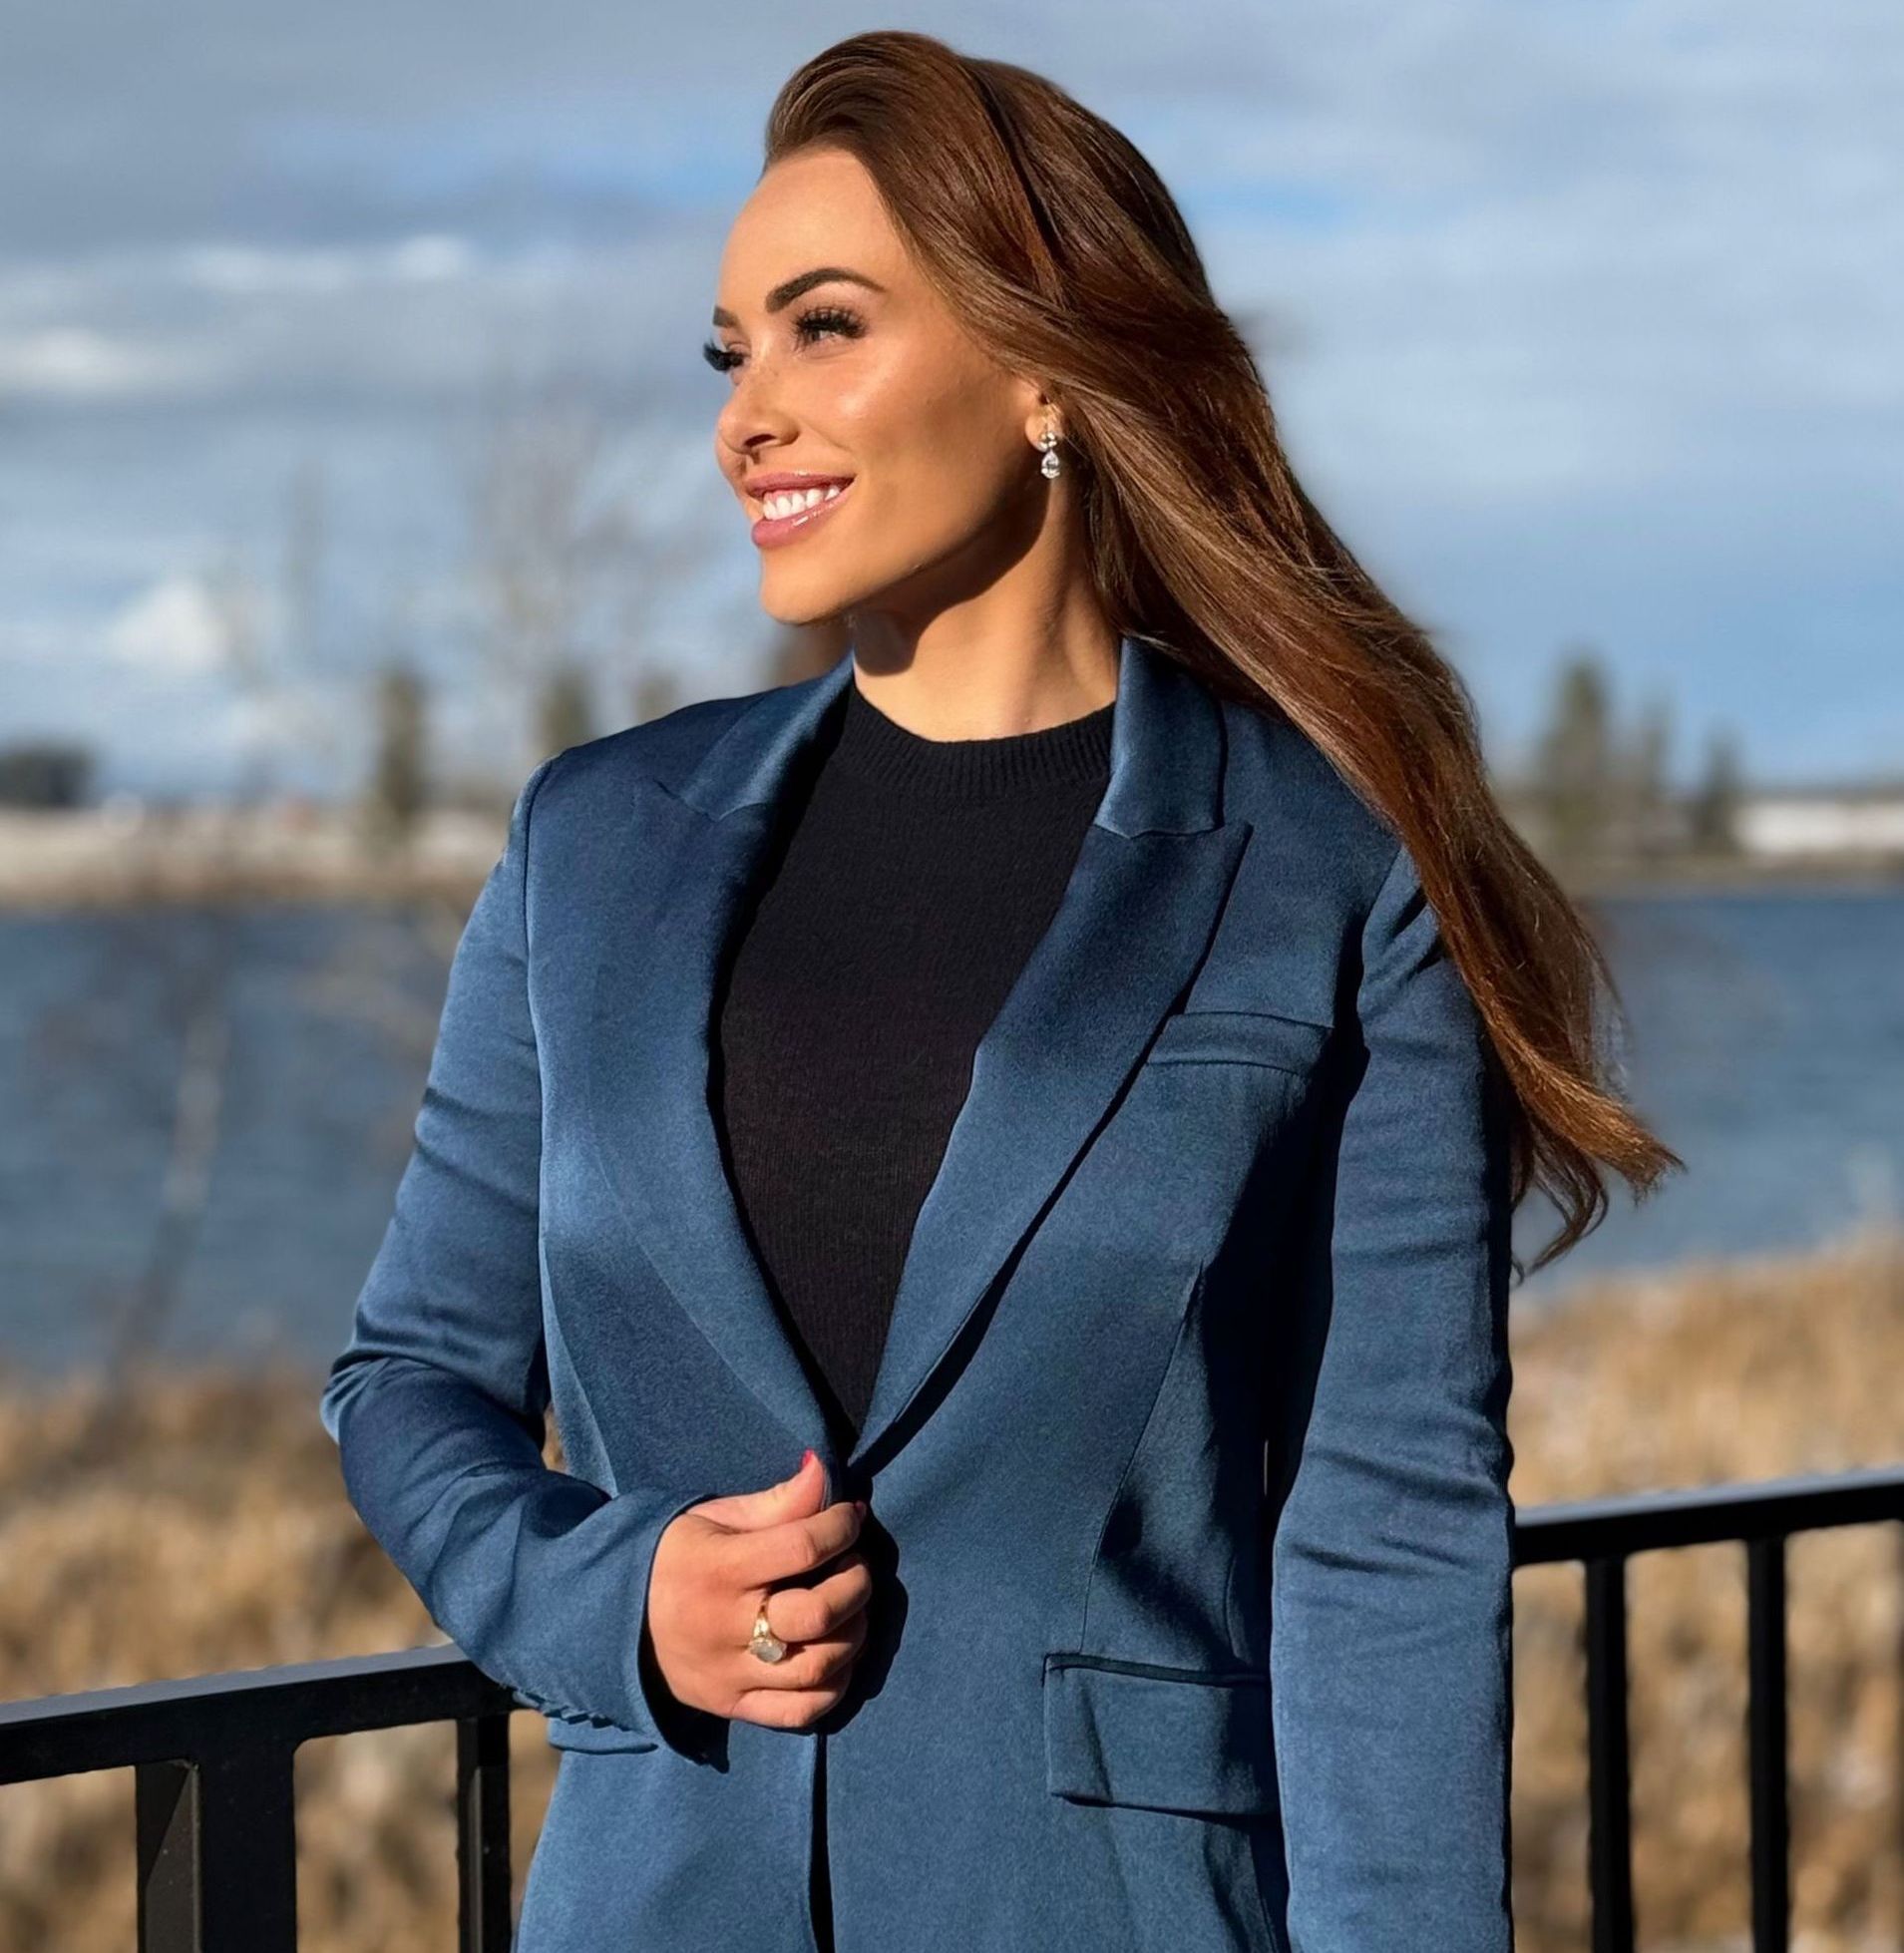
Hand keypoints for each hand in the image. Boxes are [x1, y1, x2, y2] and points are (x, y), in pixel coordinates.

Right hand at [643, 1450, 872, 1730]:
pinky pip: (800, 1712)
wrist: (616, 1621)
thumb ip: (775, 1501)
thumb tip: (823, 1470)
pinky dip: (835, 1686)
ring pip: (818, 1667)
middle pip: (818, 1614)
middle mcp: (726, 1627)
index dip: (841, 1527)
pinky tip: (837, 1656)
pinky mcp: (733, 1707)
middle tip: (856, 1564)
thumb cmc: (675, 1557)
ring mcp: (730, 1675)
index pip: (802, 1547)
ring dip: (854, 1633)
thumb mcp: (715, 1518)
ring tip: (851, 1608)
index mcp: (719, 1569)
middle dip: (856, 1582)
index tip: (850, 1516)